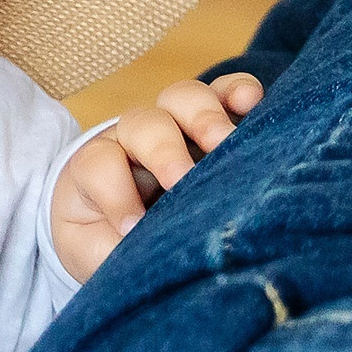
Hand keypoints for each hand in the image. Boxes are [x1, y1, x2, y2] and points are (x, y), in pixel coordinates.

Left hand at [50, 73, 263, 282]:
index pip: (100, 164)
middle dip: (164, 151)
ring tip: (226, 144)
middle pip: (144, 125)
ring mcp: (175, 122)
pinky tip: (252, 102)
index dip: (116, 193)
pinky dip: (238, 91)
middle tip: (182, 180)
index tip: (133, 229)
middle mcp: (135, 137)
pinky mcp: (212, 117)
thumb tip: (147, 261)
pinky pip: (224, 91)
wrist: (118, 219)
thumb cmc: (107, 237)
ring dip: (205, 118)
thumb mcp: (99, 251)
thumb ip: (114, 252)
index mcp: (98, 168)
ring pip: (183, 99)